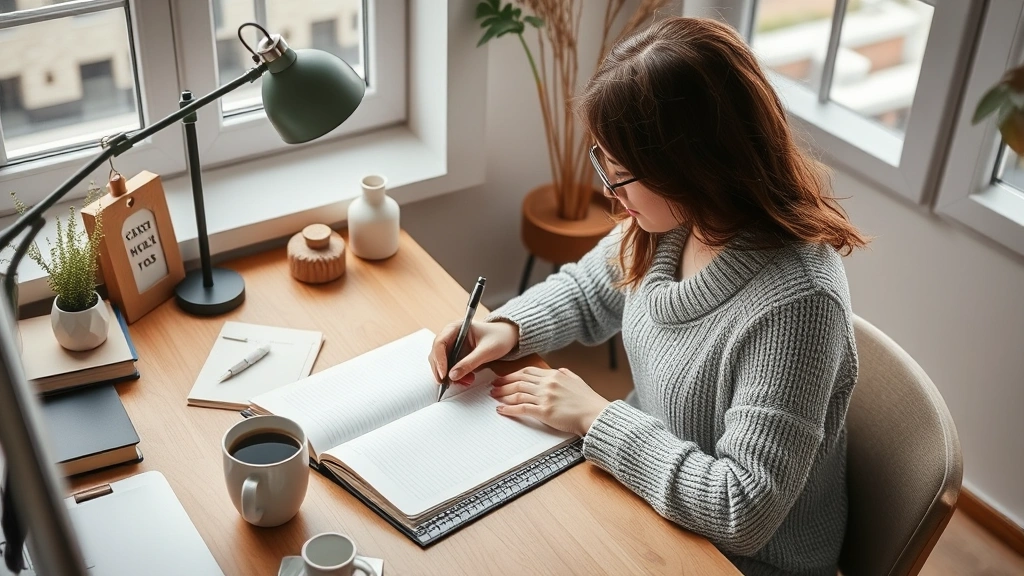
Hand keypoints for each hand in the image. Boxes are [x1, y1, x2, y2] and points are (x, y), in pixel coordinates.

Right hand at [428, 320, 518, 384]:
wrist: (508, 338)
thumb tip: (452, 376)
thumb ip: (470, 363)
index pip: (440, 342)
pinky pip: (450, 367)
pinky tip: (466, 380)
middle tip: (449, 383)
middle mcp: (451, 335)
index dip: (439, 359)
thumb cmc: (499, 338)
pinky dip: (455, 376)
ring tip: (465, 382)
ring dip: (449, 375)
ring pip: (441, 363)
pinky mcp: (457, 355)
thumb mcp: (486, 351)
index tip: (443, 374)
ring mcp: (453, 346)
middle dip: (442, 370)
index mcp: (457, 327)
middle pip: (436, 354)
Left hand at [490, 367, 610, 435]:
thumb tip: (558, 371)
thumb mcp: (576, 380)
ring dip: (503, 394)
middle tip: (494, 386)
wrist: (595, 414)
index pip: (528, 372)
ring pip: (518, 393)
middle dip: (504, 383)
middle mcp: (548, 384)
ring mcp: (545, 397)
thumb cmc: (588, 401)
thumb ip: (565, 374)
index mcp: (554, 375)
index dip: (513, 374)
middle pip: (519, 381)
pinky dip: (509, 408)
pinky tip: (501, 409)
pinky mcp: (544, 411)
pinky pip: (522, 408)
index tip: (504, 377)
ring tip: (494, 396)